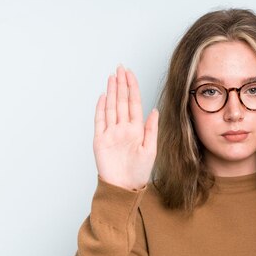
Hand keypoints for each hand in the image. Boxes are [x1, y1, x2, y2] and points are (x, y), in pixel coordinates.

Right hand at [93, 65, 158, 189]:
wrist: (124, 187)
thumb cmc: (139, 172)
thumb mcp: (151, 150)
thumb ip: (151, 129)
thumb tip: (155, 110)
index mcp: (136, 129)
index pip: (134, 103)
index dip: (132, 87)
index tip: (130, 73)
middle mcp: (123, 128)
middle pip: (121, 101)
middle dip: (121, 84)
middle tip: (120, 68)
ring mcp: (111, 133)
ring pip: (111, 107)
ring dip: (111, 92)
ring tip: (112, 77)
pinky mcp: (100, 140)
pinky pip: (100, 121)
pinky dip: (100, 108)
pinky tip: (103, 96)